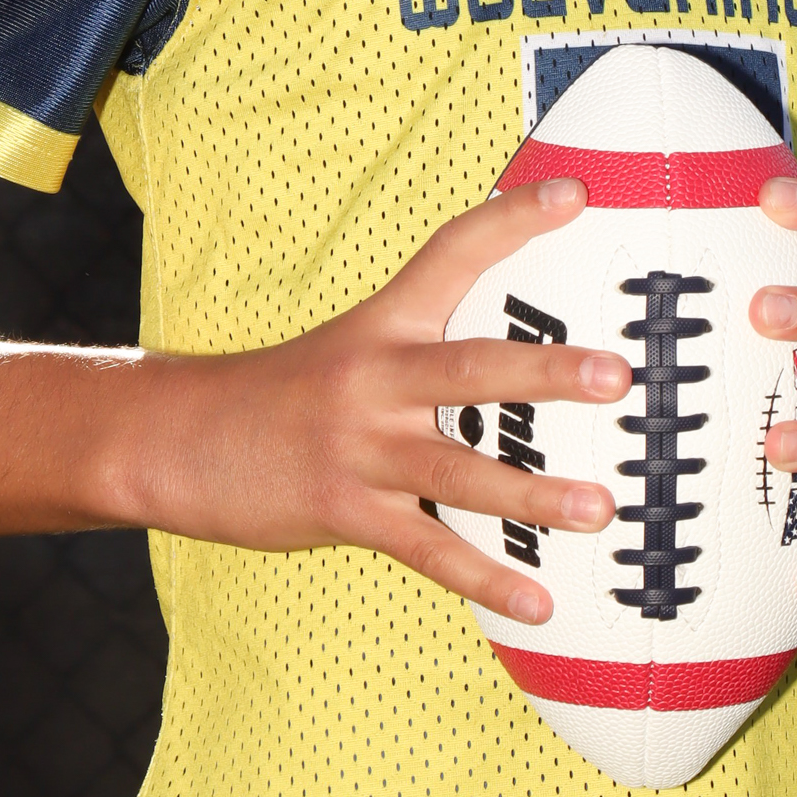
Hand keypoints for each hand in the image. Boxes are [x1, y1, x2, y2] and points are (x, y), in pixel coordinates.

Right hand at [131, 175, 630, 627]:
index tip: (574, 193)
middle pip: (471, 368)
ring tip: (600, 507)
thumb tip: (520, 367)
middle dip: (547, 373)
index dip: (511, 218)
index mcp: (382, 325)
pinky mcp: (345, 508)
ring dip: (534, 493)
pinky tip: (538, 603)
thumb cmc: (281, 396)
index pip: (451, 252)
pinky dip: (485, 580)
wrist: (178, 441)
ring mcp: (360, 446)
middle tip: (618, 375)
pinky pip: (427, 549)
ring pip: (458, 468)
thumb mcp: (350, 351)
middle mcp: (375, 378)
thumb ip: (424, 354)